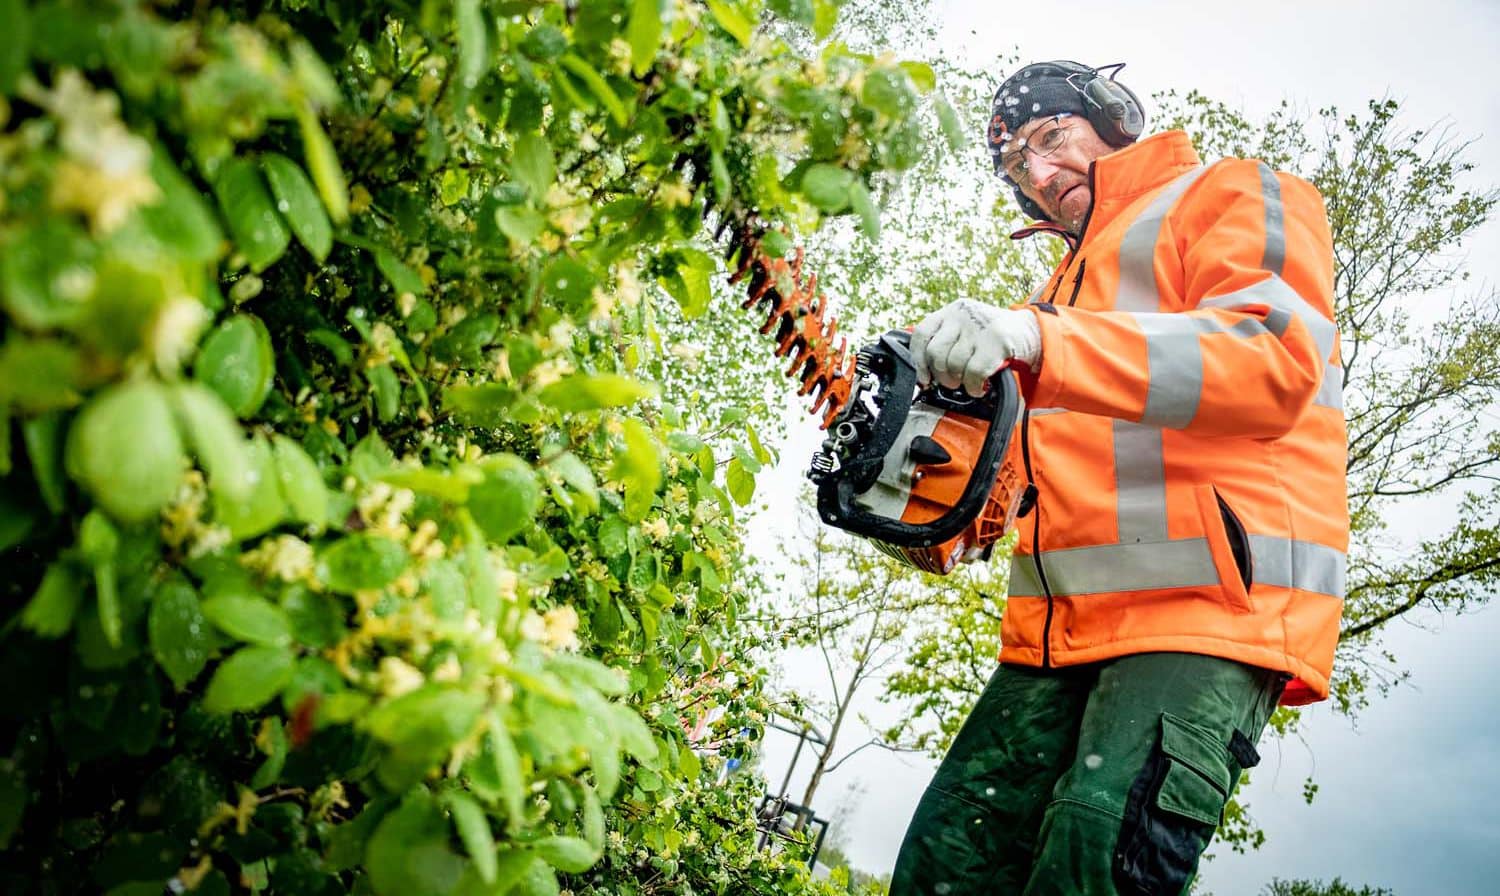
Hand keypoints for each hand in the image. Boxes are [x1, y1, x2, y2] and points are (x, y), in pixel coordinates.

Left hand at [910, 299, 1041, 396]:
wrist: (1032, 332)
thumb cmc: (994, 336)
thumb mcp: (966, 328)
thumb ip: (946, 341)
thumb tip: (923, 371)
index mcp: (951, 311)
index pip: (921, 334)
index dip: (918, 360)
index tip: (923, 377)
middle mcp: (962, 315)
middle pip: (935, 353)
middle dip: (941, 375)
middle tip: (952, 382)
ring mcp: (979, 326)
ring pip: (954, 365)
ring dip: (960, 381)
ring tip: (969, 382)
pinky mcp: (996, 341)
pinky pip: (973, 373)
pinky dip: (974, 386)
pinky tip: (979, 387)